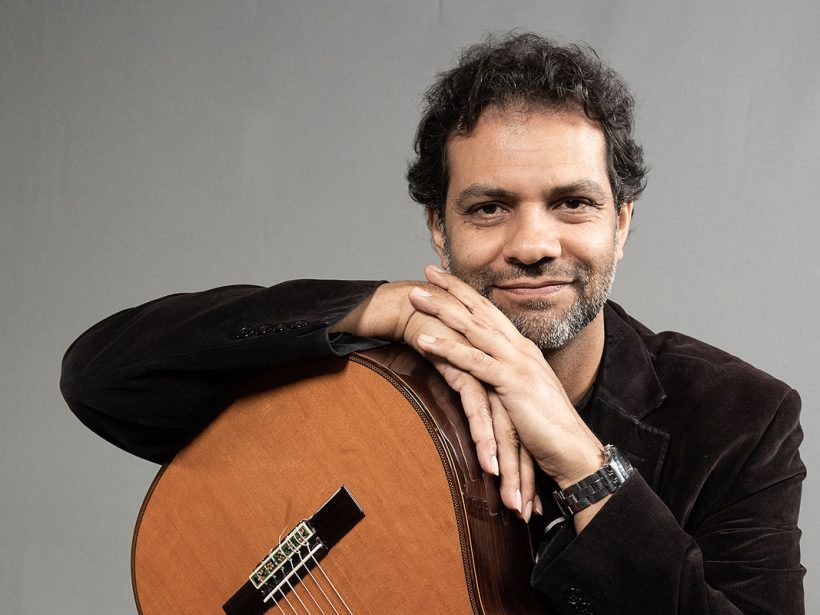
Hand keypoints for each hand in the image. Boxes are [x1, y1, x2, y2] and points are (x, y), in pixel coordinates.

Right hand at [332, 280, 539, 519]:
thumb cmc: (435, 340)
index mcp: (504, 379)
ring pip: (504, 429)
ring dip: (508, 468)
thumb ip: (473, 393)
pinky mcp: (468, 370)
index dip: (525, 463)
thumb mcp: (460, 372)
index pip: (520, 429)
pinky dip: (484, 440)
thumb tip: (476, 425)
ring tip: (511, 502)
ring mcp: (488, 373)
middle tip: (527, 510)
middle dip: (522, 475)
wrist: (414, 306)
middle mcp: (502, 377)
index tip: (528, 497)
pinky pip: (479, 410)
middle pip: (519, 434)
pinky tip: (488, 465)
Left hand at [410, 266, 604, 489]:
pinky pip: (473, 361)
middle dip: (452, 288)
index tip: (445, 278)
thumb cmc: (548, 429)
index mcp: (523, 349)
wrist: (574, 450)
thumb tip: (487, 375)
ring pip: (473, 328)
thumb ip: (506, 379)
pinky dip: (447, 349)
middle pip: (480, 310)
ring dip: (442, 309)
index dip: (467, 292)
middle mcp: (520, 349)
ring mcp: (517, 363)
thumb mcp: (524, 395)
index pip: (490, 312)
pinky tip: (423, 341)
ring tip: (415, 297)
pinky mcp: (512, 383)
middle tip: (427, 269)